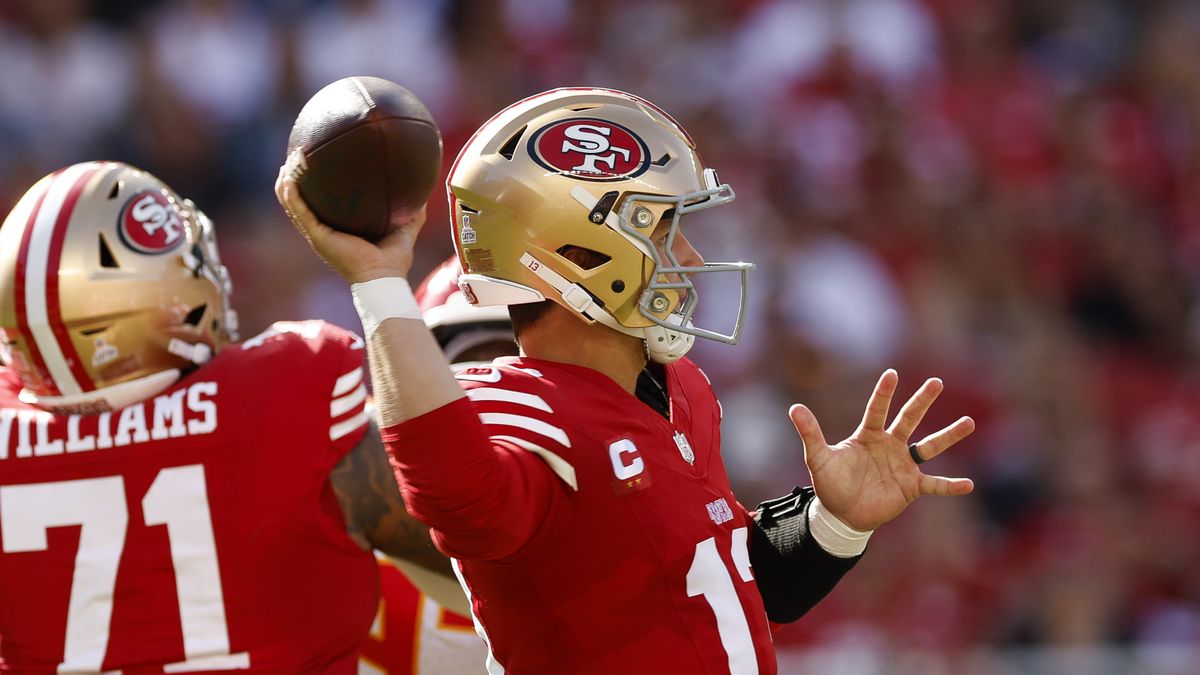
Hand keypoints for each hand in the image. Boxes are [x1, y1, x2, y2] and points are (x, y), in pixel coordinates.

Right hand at [274, 154, 425, 282]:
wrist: (384, 277)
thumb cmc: (393, 260)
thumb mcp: (404, 229)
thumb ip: (413, 212)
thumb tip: (424, 192)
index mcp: (339, 230)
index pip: (321, 208)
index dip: (315, 190)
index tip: (314, 167)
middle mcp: (324, 232)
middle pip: (301, 204)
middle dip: (294, 182)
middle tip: (295, 158)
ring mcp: (318, 235)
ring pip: (293, 206)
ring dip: (286, 185)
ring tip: (286, 164)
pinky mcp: (318, 237)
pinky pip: (299, 212)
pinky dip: (291, 196)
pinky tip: (288, 179)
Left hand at [790, 369, 974, 531]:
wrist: (841, 514)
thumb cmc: (830, 483)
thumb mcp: (818, 458)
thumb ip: (810, 433)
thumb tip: (794, 407)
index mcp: (868, 436)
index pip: (877, 410)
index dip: (884, 393)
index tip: (892, 374)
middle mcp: (889, 446)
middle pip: (909, 419)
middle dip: (921, 401)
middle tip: (936, 381)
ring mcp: (903, 465)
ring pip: (930, 446)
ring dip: (948, 435)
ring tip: (968, 423)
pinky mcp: (911, 487)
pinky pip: (934, 484)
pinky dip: (950, 485)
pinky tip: (968, 484)